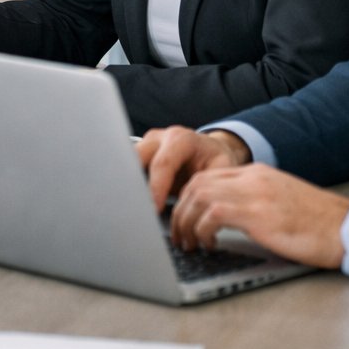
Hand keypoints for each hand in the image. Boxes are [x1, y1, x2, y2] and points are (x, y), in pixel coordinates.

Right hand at [136, 126, 250, 212]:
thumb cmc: (215, 159)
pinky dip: (129, 185)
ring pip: (126, 163)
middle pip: (135, 158)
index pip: (162, 164)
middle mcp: (159, 138)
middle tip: (139, 210)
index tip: (155, 209)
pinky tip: (134, 202)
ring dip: (129, 185)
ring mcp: (145, 144)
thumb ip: (208, 183)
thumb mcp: (222, 168)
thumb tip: (192, 204)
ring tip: (134, 208)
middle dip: (134, 184)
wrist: (209, 150)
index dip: (156, 188)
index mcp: (180, 139)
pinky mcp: (138, 154)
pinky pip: (127, 169)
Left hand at [169, 164, 348, 268]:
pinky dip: (202, 229)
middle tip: (177, 234)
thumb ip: (253, 202)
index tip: (182, 218)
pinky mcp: (259, 213)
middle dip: (180, 210)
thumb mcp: (280, 204)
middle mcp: (253, 178)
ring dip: (185, 221)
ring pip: (199, 196)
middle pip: (197, 184)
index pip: (208, 176)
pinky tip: (207, 244)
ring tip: (187, 243)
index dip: (188, 198)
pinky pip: (214, 214)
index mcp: (258, 174)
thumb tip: (223, 220)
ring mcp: (255, 193)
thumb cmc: (320, 225)